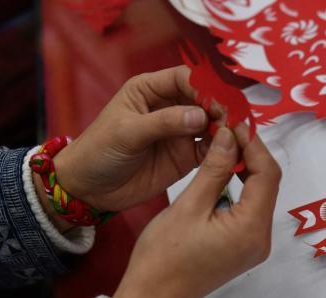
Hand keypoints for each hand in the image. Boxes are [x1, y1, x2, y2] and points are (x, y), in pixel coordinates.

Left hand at [48, 66, 221, 212]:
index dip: (205, 87)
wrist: (89, 189)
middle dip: (221, 109)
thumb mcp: (127, 133)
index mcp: (150, 90)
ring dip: (225, 130)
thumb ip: (163, 123)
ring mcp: (180, 133)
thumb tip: (200, 115)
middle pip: (205, 101)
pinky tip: (229, 154)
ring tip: (236, 138)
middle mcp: (169, 107)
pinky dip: (222, 151)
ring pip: (212, 125)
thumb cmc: (98, 152)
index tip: (219, 102)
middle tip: (235, 122)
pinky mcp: (186, 156)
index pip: (185, 79)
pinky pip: (210, 150)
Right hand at [106, 126, 280, 297]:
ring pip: (260, 196)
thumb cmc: (163, 255)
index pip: (267, 174)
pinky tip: (223, 172)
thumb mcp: (188, 206)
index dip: (253, 144)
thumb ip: (215, 168)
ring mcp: (255, 246)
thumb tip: (231, 134)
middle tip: (228, 128)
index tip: (234, 121)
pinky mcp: (244, 248)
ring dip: (245, 169)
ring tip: (223, 144)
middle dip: (251, 154)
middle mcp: (262, 238)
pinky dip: (240, 189)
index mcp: (252, 228)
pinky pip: (250, 210)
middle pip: (268, 184)